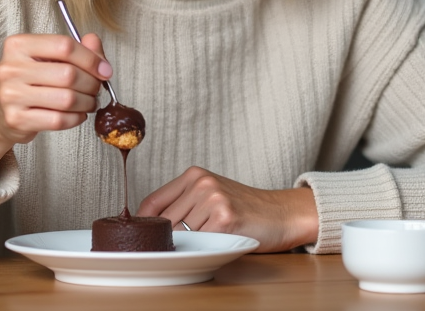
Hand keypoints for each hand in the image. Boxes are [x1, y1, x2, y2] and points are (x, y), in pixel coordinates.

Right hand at [0, 32, 111, 178]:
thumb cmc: (26, 81)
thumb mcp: (45, 57)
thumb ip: (74, 48)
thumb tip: (95, 43)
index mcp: (18, 45)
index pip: (64, 46)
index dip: (91, 58)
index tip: (104, 70)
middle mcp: (11, 68)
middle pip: (69, 74)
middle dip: (92, 83)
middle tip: (96, 88)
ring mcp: (11, 95)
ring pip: (67, 99)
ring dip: (87, 102)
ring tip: (89, 102)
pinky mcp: (16, 119)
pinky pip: (58, 120)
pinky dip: (76, 118)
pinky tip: (78, 114)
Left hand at [138, 167, 318, 252]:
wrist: (282, 213)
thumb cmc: (245, 208)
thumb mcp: (211, 195)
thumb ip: (183, 205)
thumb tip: (148, 226)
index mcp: (194, 175)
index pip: (152, 202)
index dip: (143, 224)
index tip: (142, 237)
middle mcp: (202, 183)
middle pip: (163, 221)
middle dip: (167, 239)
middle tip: (179, 246)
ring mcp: (213, 199)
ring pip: (180, 235)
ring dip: (188, 246)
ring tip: (208, 240)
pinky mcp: (225, 218)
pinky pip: (200, 243)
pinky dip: (203, 249)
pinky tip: (218, 243)